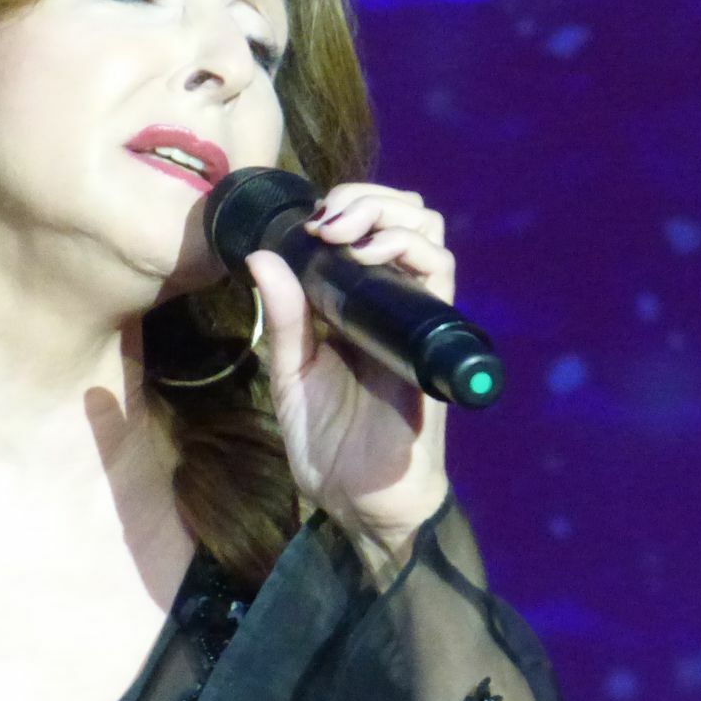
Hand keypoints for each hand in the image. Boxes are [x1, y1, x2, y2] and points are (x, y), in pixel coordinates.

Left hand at [242, 181, 454, 566]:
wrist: (359, 501)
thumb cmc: (329, 442)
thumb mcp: (291, 374)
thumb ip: (284, 319)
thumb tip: (260, 256)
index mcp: (358, 305)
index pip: (374, 227)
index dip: (349, 204)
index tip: (310, 218)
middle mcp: (393, 305)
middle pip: (409, 217)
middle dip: (369, 199)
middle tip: (329, 219)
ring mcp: (415, 321)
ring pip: (430, 236)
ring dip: (388, 217)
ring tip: (346, 234)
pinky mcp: (431, 344)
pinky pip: (440, 280)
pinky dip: (410, 252)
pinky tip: (371, 258)